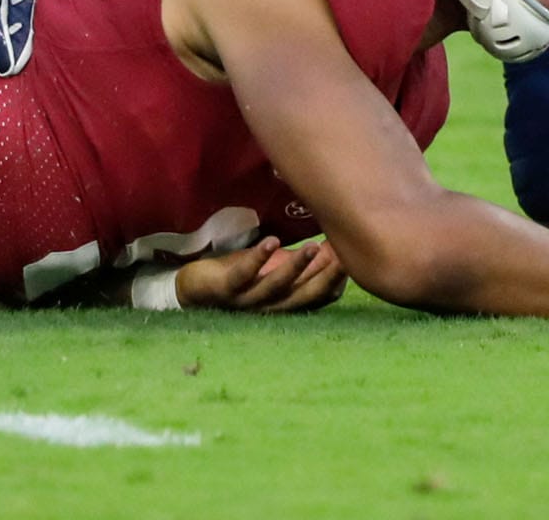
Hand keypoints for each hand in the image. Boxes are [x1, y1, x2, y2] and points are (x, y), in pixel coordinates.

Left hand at [174, 237, 348, 314]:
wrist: (192, 289)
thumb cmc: (239, 277)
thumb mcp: (273, 269)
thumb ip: (300, 263)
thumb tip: (335, 245)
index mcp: (284, 304)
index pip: (317, 297)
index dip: (336, 280)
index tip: (355, 258)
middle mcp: (270, 307)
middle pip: (303, 296)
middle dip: (325, 276)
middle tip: (346, 256)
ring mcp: (247, 300)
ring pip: (277, 286)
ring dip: (297, 267)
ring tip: (314, 247)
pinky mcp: (225, 289)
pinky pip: (245, 274)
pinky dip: (259, 259)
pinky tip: (272, 241)